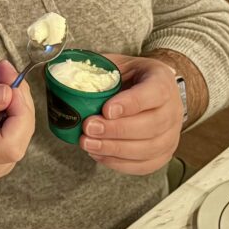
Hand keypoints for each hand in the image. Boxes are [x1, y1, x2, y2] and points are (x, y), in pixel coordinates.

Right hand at [0, 61, 34, 183]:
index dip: (19, 110)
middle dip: (17, 97)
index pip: (12, 142)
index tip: (8, 78)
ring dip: (12, 100)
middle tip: (0, 68)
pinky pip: (9, 132)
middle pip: (20, 136)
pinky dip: (7, 108)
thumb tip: (5, 93)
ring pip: (18, 133)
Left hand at [80, 54, 182, 174]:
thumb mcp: (119, 63)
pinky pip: (145, 165)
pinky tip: (99, 155)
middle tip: (88, 128)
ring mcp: (171, 135)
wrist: (156, 89)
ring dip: (115, 149)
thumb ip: (95, 68)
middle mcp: (172, 110)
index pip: (153, 94)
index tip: (106, 110)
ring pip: (147, 148)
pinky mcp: (164, 153)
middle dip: (116, 130)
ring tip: (88, 144)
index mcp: (162, 82)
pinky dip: (120, 163)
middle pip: (149, 126)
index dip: (130, 104)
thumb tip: (56, 71)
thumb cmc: (133, 76)